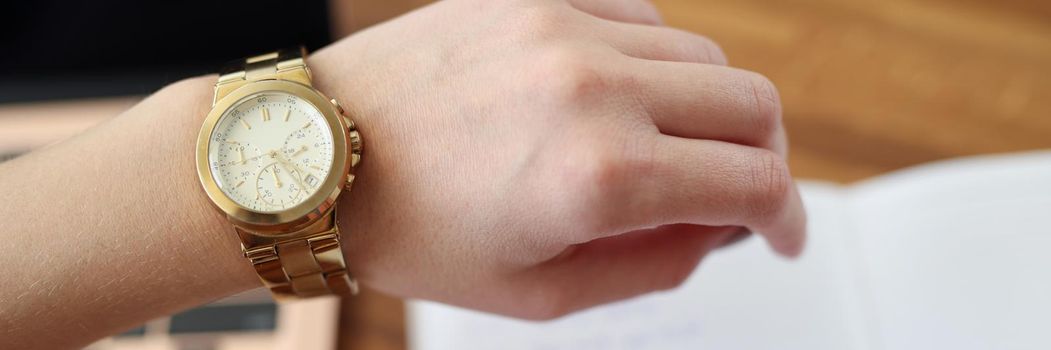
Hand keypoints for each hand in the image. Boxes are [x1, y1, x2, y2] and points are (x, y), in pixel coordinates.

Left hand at [310, 0, 805, 318]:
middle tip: (738, 190)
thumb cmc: (411, 233)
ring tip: (665, 147)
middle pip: (753, 103)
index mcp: (599, 175)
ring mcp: (564, 27)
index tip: (780, 232)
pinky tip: (623, 95)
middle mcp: (593, 86)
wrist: (317, 162)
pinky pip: (640, 14)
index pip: (753, 183)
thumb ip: (653, 266)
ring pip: (704, 54)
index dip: (787, 217)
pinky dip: (656, 59)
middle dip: (766, 157)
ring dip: (709, 108)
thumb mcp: (541, 295)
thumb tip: (717, 229)